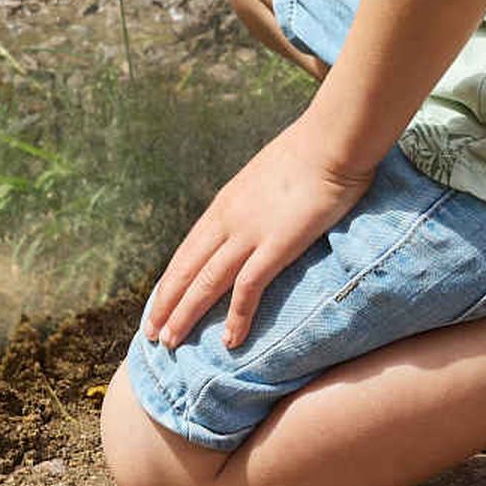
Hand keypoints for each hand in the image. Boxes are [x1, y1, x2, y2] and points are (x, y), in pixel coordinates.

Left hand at [139, 119, 379, 353]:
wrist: (331, 141)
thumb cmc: (308, 155)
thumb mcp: (266, 179)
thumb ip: (254, 202)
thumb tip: (255, 217)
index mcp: (224, 205)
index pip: (187, 251)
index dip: (171, 281)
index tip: (158, 305)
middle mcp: (228, 220)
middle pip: (187, 269)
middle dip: (167, 304)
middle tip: (153, 335)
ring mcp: (249, 232)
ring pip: (206, 282)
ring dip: (186, 314)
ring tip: (172, 343)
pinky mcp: (276, 244)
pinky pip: (248, 287)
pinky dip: (237, 316)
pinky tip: (230, 341)